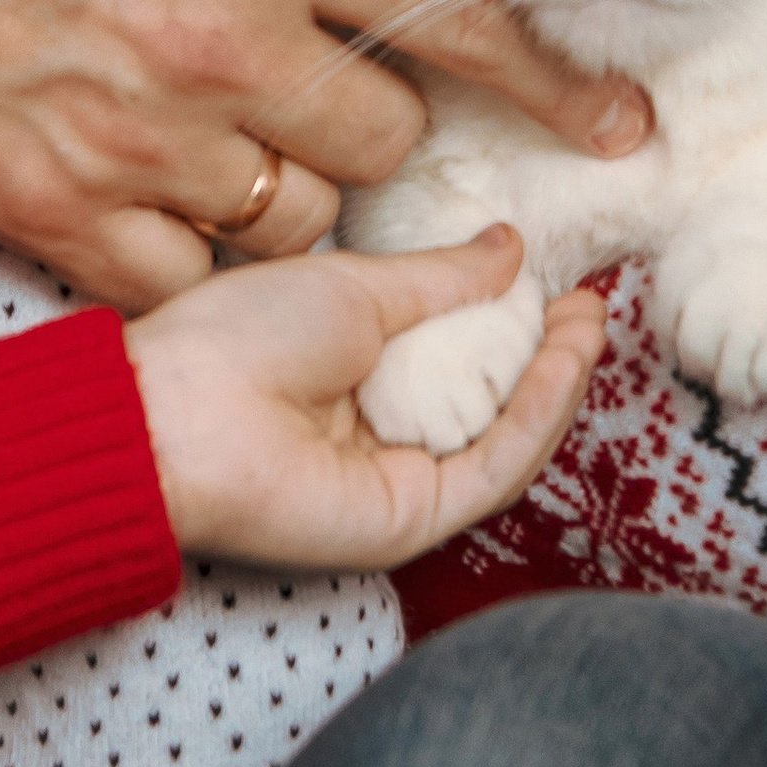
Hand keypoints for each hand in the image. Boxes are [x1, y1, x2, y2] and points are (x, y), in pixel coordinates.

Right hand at [0, 0, 650, 311]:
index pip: (465, 18)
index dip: (557, 78)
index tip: (619, 120)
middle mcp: (227, 39)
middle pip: (388, 134)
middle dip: (385, 111)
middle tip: (333, 76)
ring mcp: (137, 135)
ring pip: (299, 218)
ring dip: (296, 184)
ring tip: (239, 128)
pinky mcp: (48, 202)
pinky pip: (183, 277)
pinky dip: (196, 252)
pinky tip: (172, 197)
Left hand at [125, 228, 605, 567]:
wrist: (176, 414)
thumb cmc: (238, 337)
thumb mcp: (357, 286)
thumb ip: (442, 278)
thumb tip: (507, 246)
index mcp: (359, 377)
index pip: (459, 357)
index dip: (515, 319)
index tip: (556, 277)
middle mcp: (384, 434)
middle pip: (492, 401)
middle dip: (548, 353)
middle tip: (590, 304)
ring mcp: (400, 481)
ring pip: (505, 439)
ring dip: (557, 381)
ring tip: (589, 322)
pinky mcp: (412, 520)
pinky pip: (495, 469)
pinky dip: (539, 415)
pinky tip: (565, 359)